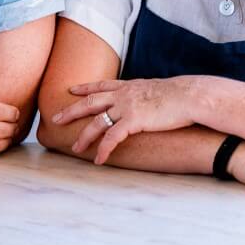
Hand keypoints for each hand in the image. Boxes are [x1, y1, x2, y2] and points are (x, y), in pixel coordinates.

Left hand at [52, 77, 196, 163]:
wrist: (189, 96)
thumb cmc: (180, 95)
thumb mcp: (157, 90)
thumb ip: (147, 95)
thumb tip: (148, 101)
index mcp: (129, 86)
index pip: (101, 85)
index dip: (85, 87)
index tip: (71, 89)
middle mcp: (123, 94)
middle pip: (90, 101)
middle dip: (72, 110)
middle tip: (55, 117)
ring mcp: (126, 106)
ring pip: (97, 121)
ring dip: (84, 136)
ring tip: (75, 147)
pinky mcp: (133, 120)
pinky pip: (112, 138)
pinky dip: (103, 149)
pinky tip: (98, 159)